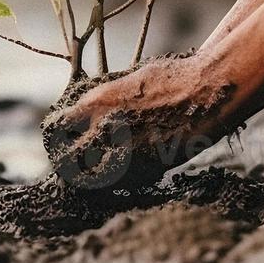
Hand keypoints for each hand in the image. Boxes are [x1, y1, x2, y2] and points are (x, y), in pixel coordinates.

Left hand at [41, 51, 236, 192]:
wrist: (206, 94)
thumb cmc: (169, 80)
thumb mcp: (126, 83)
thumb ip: (102, 103)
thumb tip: (85, 117)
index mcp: (96, 106)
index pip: (57, 129)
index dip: (56, 135)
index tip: (60, 136)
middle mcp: (104, 134)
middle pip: (67, 162)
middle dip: (65, 162)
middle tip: (70, 161)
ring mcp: (125, 156)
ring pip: (91, 179)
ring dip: (88, 175)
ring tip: (93, 168)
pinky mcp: (145, 172)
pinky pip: (119, 183)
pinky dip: (115, 179)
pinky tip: (122, 169)